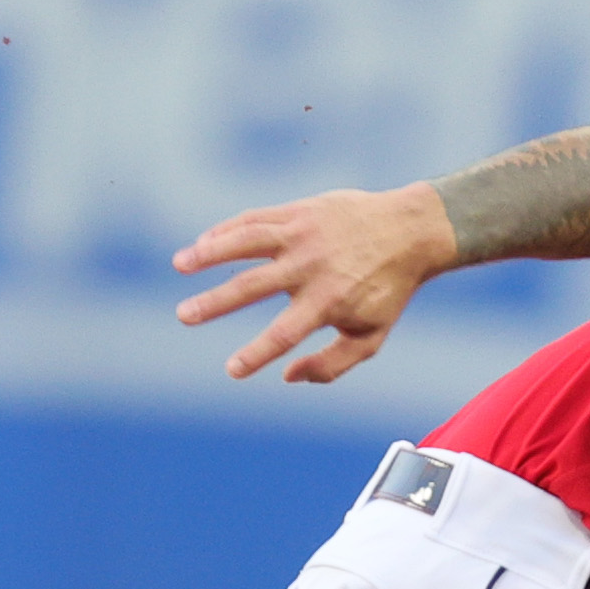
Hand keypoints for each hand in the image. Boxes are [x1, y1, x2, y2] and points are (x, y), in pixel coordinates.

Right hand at [173, 183, 452, 383]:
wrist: (409, 231)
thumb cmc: (387, 289)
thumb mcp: (370, 335)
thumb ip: (332, 363)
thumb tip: (288, 376)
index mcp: (328, 300)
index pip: (284, 333)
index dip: (256, 354)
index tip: (232, 370)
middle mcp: (310, 266)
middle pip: (252, 286)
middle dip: (215, 303)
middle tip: (184, 315)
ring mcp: (301, 234)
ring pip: (245, 241)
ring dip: (209, 253)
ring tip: (180, 265)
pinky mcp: (297, 212)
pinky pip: (254, 220)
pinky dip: (226, 231)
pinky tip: (204, 244)